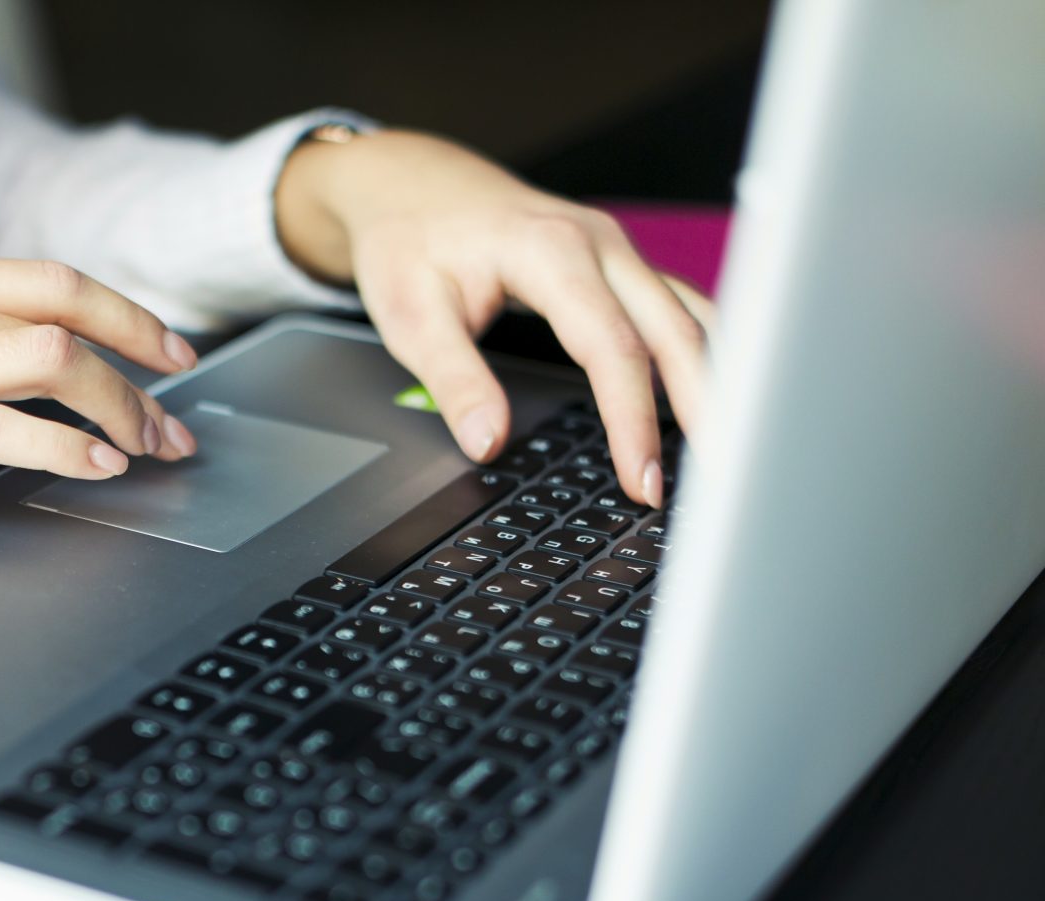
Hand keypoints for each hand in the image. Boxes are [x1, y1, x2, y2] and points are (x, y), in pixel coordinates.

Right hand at [0, 258, 199, 598]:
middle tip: (179, 417)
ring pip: (55, 361)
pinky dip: (69, 451)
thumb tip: (32, 376)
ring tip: (147, 452)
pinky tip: (94, 473)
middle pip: (68, 310)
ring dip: (123, 409)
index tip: (170, 353)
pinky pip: (10, 431)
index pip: (48, 279)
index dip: (126, 313)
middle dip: (145, 360)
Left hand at [275, 129, 713, 507]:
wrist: (410, 184)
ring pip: (691, 315)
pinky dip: (701, 354)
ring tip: (729, 447)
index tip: (641, 478)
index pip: (612, 348)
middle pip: (676, 330)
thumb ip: (454, 380)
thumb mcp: (410, 315)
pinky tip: (710, 399)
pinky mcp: (619, 265)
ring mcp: (617, 250)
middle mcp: (600, 243)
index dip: (633, 420)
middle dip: (701, 407)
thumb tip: (489, 443)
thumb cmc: (408, 240)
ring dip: (716, 379)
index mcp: (551, 250)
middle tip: (716, 479)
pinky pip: (677, 309)